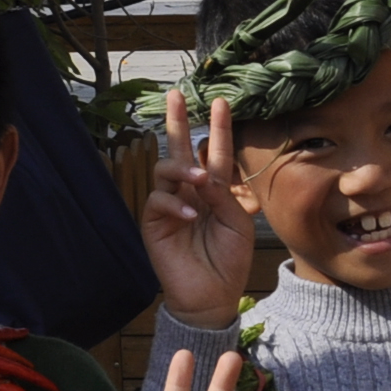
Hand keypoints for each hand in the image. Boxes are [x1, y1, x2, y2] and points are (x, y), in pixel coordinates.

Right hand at [145, 89, 255, 327]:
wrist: (212, 295)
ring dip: (182, 168)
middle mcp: (189, 192)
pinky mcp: (153, 223)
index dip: (218, 129)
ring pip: (165, 170)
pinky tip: (190, 216)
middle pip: (181, 150)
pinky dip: (174, 205)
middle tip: (176, 95)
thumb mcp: (237, 224)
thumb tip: (205, 173)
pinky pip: (158, 201)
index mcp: (214, 191)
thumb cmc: (229, 260)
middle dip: (178, 122)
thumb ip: (223, 195)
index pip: (216, 154)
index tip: (221, 102)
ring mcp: (169, 205)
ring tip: (199, 178)